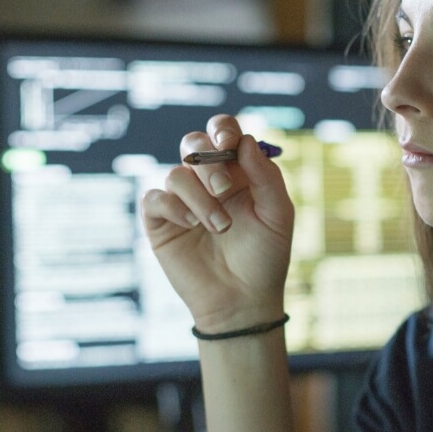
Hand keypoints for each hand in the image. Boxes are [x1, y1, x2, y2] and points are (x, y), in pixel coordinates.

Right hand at [139, 115, 294, 332]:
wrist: (243, 300)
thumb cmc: (264, 258)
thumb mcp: (277, 214)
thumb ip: (265, 176)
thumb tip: (245, 142)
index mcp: (237, 173)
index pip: (223, 133)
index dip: (222, 130)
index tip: (229, 146)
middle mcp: (207, 182)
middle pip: (193, 143)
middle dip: (209, 162)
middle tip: (225, 189)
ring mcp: (182, 201)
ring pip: (177, 174)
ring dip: (200, 198)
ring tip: (220, 227)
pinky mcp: (161, 223)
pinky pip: (154, 198)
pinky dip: (173, 207)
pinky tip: (190, 226)